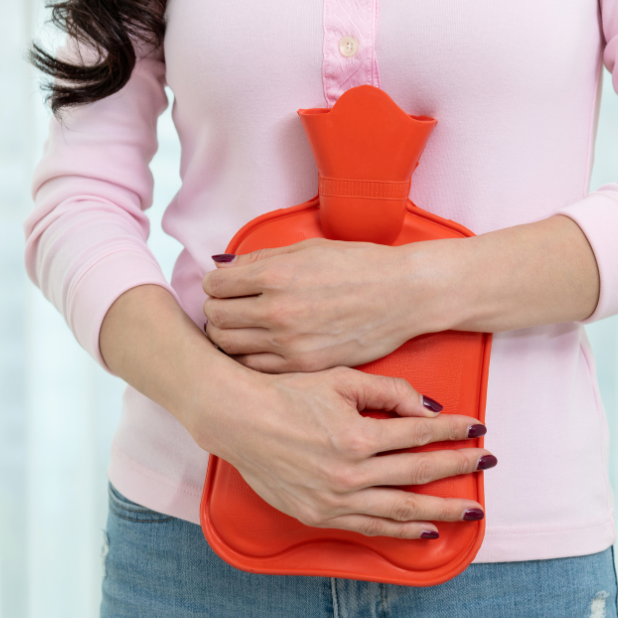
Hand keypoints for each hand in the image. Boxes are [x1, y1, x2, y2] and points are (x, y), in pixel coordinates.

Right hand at [190, 365, 493, 538]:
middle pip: (420, 474)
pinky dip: (400, 530)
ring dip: (440, 511)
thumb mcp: (339, 380)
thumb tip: (429, 408)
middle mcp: (350, 473)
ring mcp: (334, 499)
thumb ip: (388, 392)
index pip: (421, 434)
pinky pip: (370, 526)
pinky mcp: (318, 515)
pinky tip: (424, 529)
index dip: (454, 431)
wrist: (237, 420)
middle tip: (487, 465)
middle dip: (459, 469)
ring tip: (469, 511)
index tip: (478, 430)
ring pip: (401, 510)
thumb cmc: (286, 394)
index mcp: (358, 436)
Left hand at [202, 239, 437, 373]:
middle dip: (217, 311)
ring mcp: (290, 343)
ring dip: (228, 337)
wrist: (403, 295)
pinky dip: (248, 359)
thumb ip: (260, 260)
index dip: (215, 285)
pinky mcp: (303, 366)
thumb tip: (222, 267)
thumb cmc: (359, 267)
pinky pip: (254, 368)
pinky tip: (260, 347)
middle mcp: (277, 310)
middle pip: (216, 319)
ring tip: (242, 329)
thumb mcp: (307, 249)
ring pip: (228, 348)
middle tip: (229, 308)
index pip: (214, 286)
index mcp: (275, 275)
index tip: (224, 286)